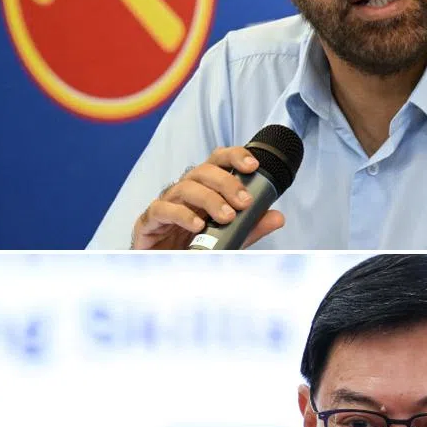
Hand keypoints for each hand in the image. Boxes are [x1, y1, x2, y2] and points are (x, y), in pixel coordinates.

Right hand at [131, 147, 284, 249]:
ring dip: (210, 199)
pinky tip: (197, 226)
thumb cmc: (192, 248)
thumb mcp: (228, 238)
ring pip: (185, 187)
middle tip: (244, 202)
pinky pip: (163, 209)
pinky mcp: (149, 221)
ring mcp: (166, 204)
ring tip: (226, 217)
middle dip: (227, 183)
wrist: (162, 270)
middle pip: (203, 171)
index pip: (217, 161)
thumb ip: (250, 227)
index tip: (253, 165)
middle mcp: (184, 191)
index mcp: (203, 188)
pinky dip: (182, 215)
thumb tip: (277, 217)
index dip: (234, 156)